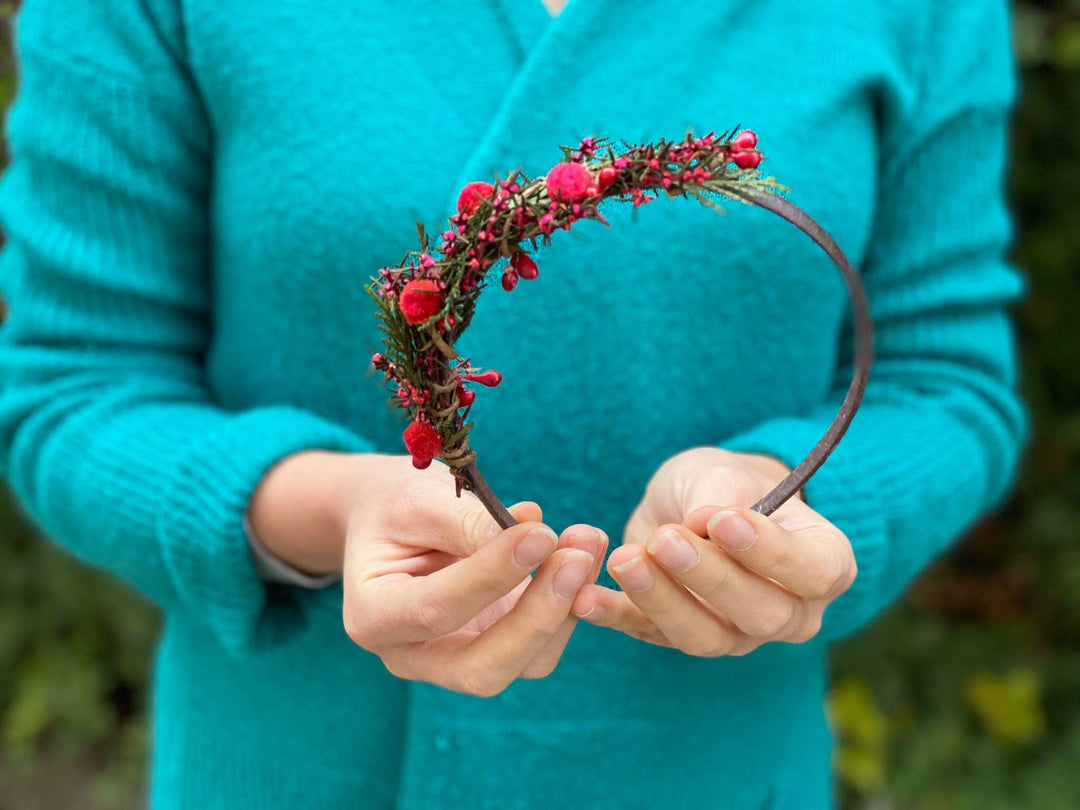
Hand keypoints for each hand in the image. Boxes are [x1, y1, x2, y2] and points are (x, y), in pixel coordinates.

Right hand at [339, 454, 607, 695]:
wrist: (393, 516)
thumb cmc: (397, 503)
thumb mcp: (419, 499)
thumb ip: (467, 523)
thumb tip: (531, 542)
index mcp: (374, 618)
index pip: (435, 611)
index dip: (491, 577)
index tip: (540, 534)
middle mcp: (413, 655)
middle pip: (483, 668)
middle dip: (538, 616)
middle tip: (577, 556)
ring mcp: (457, 658)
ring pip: (525, 663)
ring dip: (566, 606)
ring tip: (587, 540)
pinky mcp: (496, 646)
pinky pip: (544, 643)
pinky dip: (571, 600)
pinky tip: (583, 550)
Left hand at [570, 447, 855, 655]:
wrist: (690, 500)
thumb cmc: (725, 484)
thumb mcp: (725, 473)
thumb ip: (721, 496)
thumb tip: (700, 525)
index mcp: (822, 564)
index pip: (814, 571)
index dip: (772, 553)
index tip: (724, 521)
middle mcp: (788, 611)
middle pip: (761, 613)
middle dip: (709, 578)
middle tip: (666, 540)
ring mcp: (735, 634)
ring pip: (705, 636)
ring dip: (661, 599)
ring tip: (625, 560)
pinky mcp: (678, 637)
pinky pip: (648, 635)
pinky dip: (615, 617)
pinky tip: (585, 598)